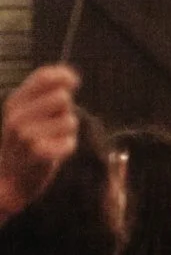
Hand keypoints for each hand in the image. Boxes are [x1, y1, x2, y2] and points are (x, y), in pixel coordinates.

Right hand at [0, 65, 79, 218]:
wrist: (12, 178)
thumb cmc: (28, 141)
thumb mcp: (29, 113)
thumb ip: (48, 94)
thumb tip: (71, 76)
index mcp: (15, 102)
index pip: (43, 77)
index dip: (64, 76)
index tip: (74, 81)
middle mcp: (17, 116)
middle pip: (62, 98)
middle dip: (66, 111)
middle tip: (53, 125)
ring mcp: (25, 135)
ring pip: (70, 121)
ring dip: (68, 132)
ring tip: (52, 140)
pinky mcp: (38, 153)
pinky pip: (70, 142)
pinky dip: (67, 148)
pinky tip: (53, 153)